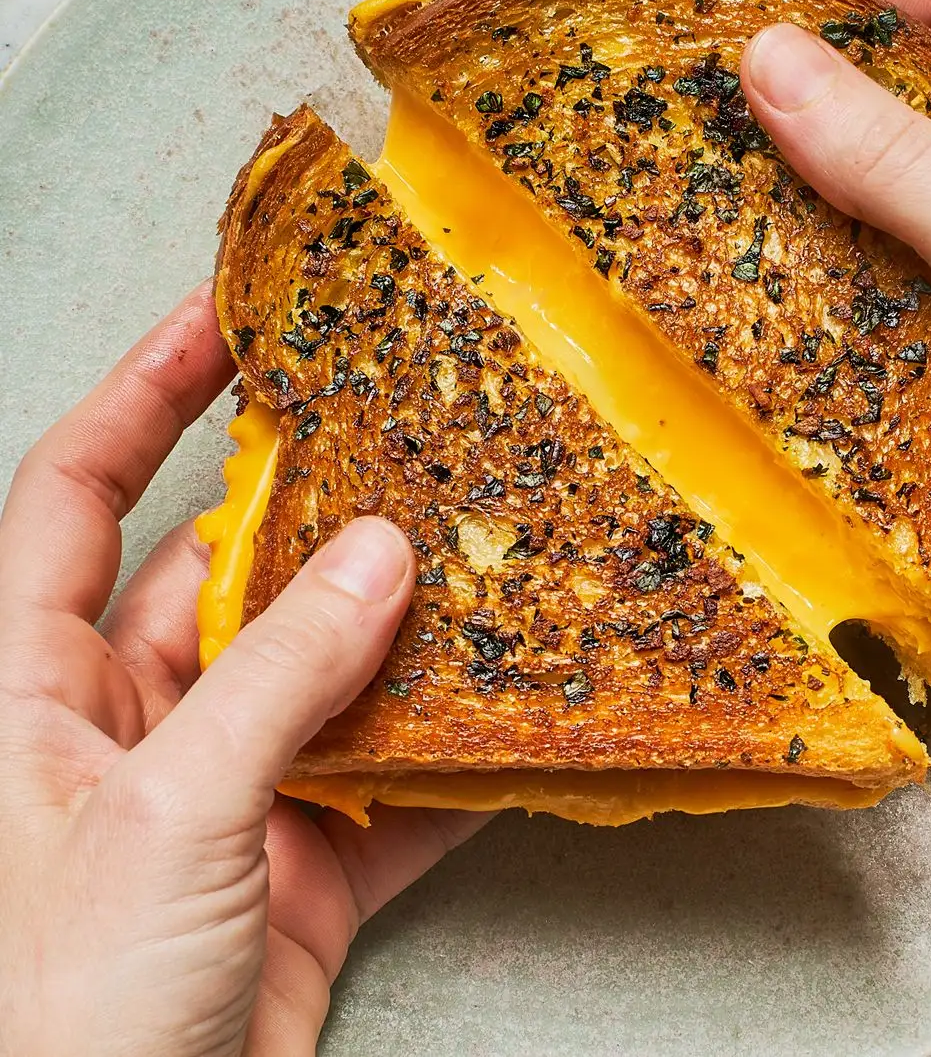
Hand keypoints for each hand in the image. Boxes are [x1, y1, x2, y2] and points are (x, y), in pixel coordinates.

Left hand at [0, 285, 487, 1055]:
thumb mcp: (163, 814)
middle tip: (394, 445)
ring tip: (471, 566)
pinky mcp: (294, 867)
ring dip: (394, 637)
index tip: (221, 321)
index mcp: (32, 690)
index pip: (75, 493)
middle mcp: (127, 728)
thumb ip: (277, 676)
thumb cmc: (55, 1019)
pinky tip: (505, 722)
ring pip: (319, 677)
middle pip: (224, 578)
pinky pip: (383, 787)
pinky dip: (445, 761)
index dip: (143, 396)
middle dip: (310, 517)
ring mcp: (219, 796)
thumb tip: (377, 557)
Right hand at [695, 0, 930, 1053]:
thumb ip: (902, 165)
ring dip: (790, 178)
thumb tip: (778, 65)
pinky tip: (732, 260)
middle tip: (689, 35)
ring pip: (872, 203)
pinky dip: (798, 280)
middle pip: (907, 99)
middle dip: (806, 65)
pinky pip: (858, 297)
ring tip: (688, 139)